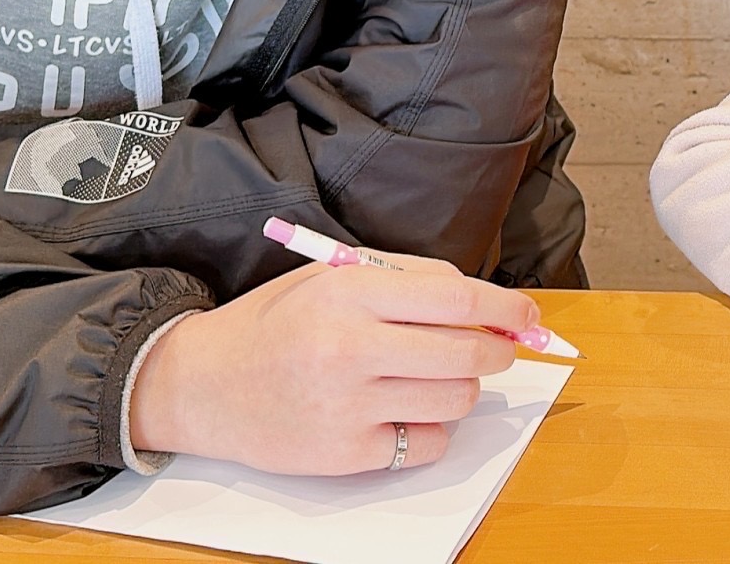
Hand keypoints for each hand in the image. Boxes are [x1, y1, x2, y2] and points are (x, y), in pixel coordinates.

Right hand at [127, 256, 538, 474]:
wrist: (202, 384)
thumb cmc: (274, 325)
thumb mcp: (328, 278)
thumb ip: (403, 281)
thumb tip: (481, 300)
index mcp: (349, 292)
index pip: (455, 296)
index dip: (505, 305)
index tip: (527, 313)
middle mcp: (350, 347)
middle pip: (467, 351)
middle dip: (499, 350)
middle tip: (500, 348)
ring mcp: (349, 405)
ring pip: (456, 398)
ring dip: (463, 387)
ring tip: (435, 377)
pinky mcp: (345, 453)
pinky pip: (427, 443)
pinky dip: (431, 429)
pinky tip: (404, 412)